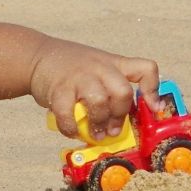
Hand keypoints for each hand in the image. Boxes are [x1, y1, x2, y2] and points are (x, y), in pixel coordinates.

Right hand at [28, 38, 159, 140]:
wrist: (37, 56)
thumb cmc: (72, 68)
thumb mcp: (98, 67)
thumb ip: (111, 87)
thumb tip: (120, 124)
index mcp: (114, 64)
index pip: (145, 68)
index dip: (153, 89)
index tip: (153, 107)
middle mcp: (99, 68)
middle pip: (123, 92)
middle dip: (120, 116)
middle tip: (113, 129)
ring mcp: (79, 77)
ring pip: (100, 101)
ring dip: (99, 123)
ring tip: (95, 133)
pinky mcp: (59, 88)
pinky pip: (68, 112)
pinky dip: (71, 127)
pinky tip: (72, 130)